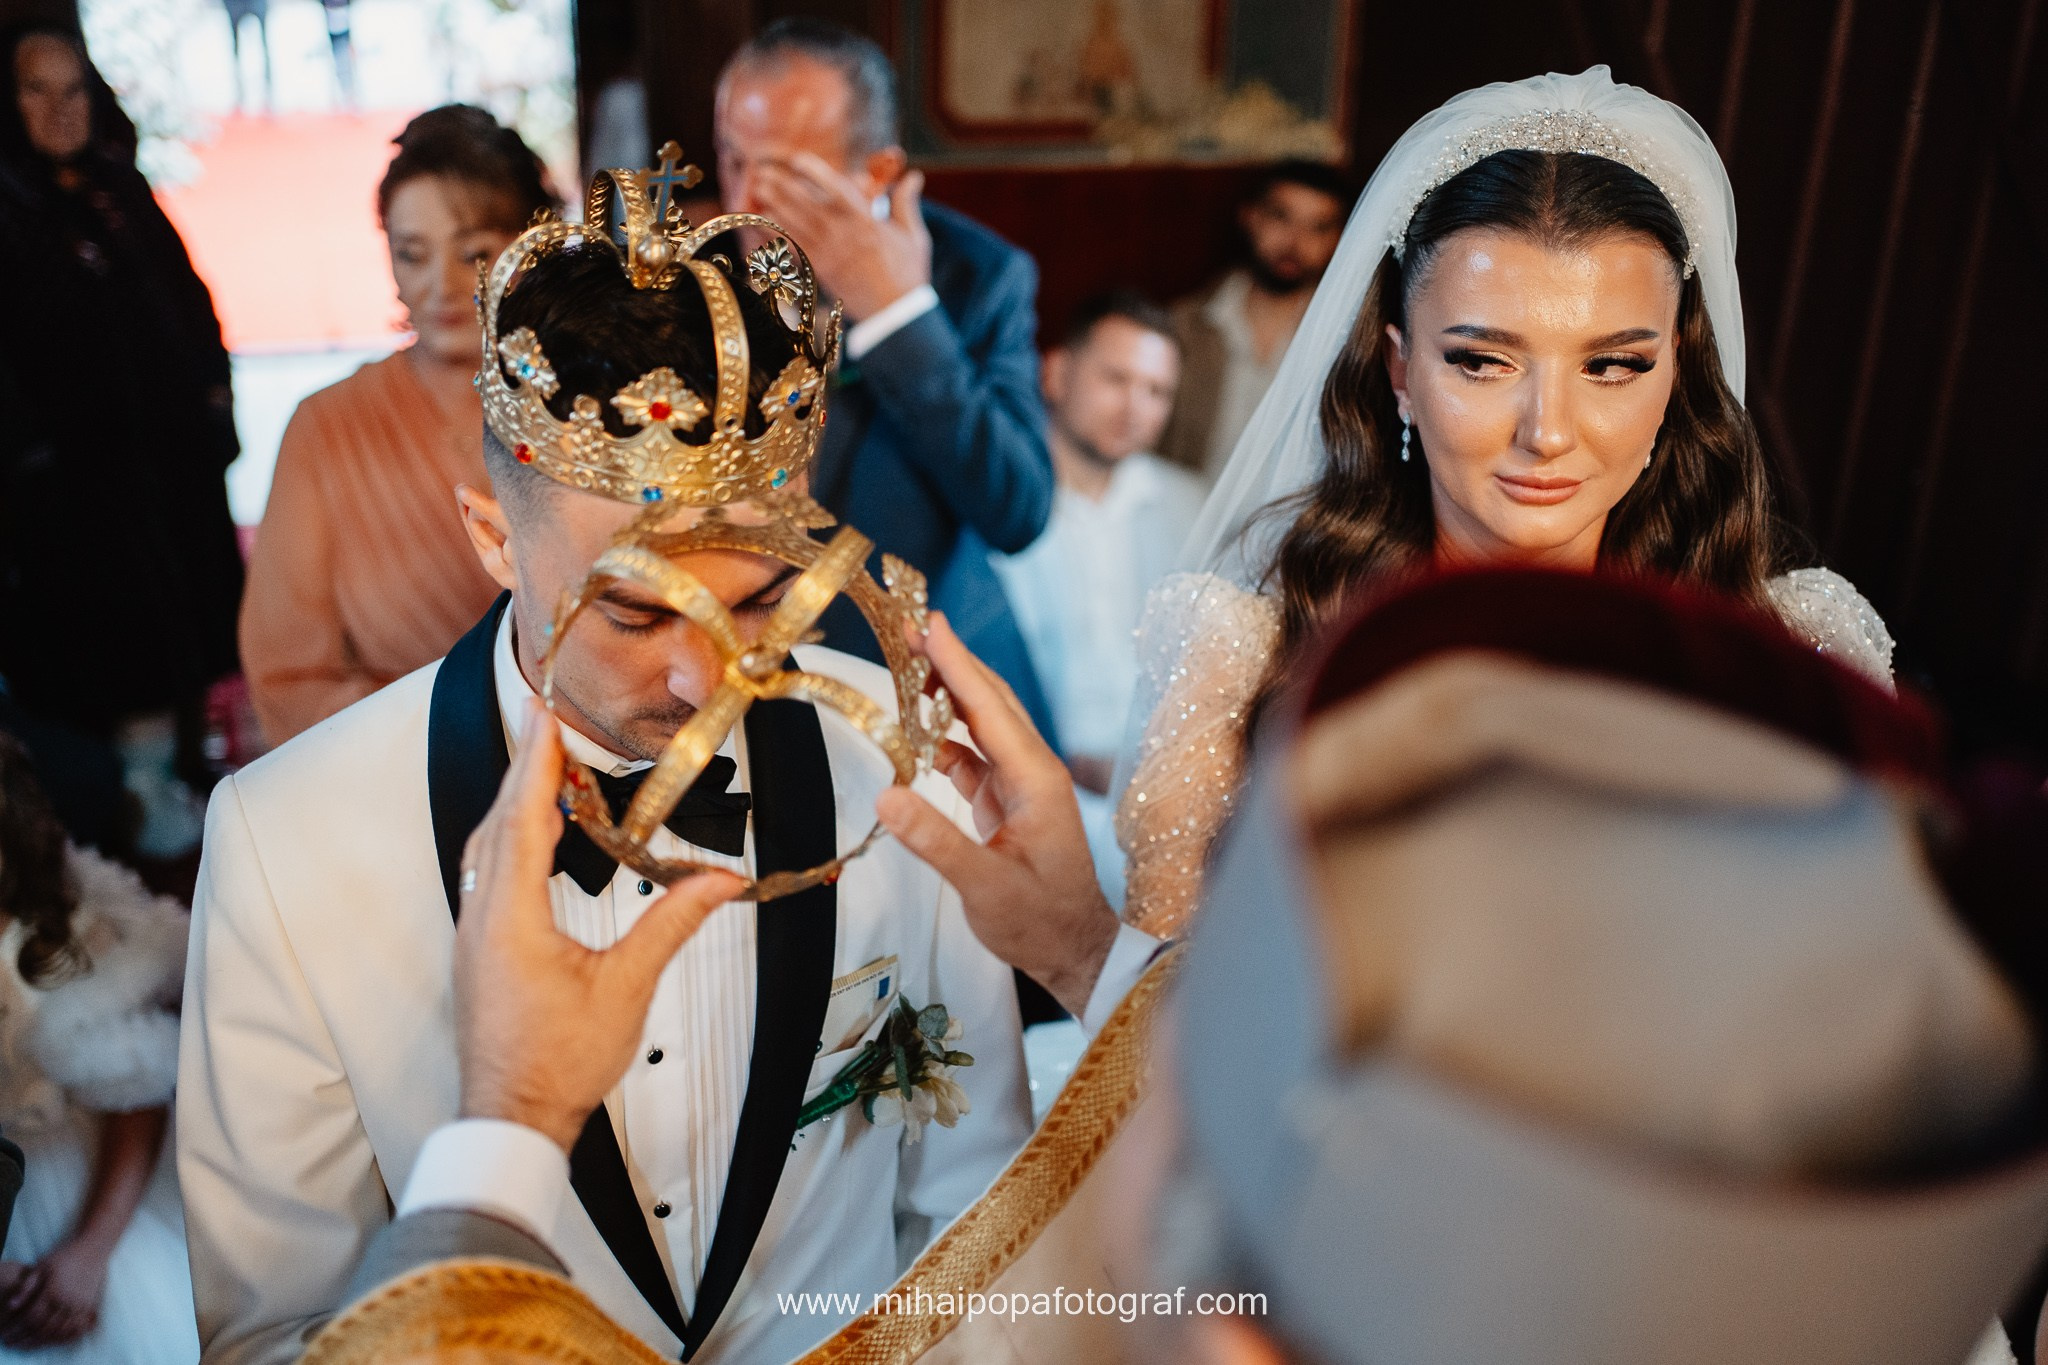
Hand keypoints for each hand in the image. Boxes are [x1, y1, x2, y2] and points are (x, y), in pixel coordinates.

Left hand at [0, 1240, 105, 1346]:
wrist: (94, 1249)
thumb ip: (26, 1287)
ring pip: (61, 1331)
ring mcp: (81, 1304)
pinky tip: (54, 1337)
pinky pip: (76, 1327)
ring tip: (31, 1341)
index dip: (18, 1327)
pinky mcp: (90, 1306)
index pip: (32, 1317)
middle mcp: (68, 1300)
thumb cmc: (65, 1256)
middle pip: (46, 1328)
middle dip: (28, 1338)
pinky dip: (64, 1336)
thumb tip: (11, 1306)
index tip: (7, 1332)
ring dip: (44, 1339)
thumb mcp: (41, 1266)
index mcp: (53, 1290)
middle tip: (16, 1341)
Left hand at [454, 700, 744, 1151]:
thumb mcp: (627, 988)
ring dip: (513, 805)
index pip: (524, 820)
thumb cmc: (560, 1064)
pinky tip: (529, 840)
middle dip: (523, 770)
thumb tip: (719, 883)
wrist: (513, 1120)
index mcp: (513, 919)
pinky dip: (507, 840)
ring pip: (486, 851)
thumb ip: (671, 924)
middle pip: (498, 825)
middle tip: (542, 722)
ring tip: (542, 771)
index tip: (543, 716)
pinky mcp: (478, 954)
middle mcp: (482, 919)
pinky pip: (486, 876)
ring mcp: (474, 937)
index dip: (536, 764)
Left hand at [747, 152, 930, 320]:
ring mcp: (828, 254)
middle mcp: (842, 234)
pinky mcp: (820, 271)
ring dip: (774, 205)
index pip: (836, 189)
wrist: (895, 315)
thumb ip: (906, 203)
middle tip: (763, 171)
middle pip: (805, 203)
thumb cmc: (908, 274)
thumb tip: (913, 176)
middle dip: (783, 185)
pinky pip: (791, 248)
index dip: (814, 171)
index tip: (797, 159)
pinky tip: (763, 223)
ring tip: (759, 189)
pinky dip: (775, 234)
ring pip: (794, 224)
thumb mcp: (913, 236)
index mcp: (866, 221)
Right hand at [876, 613, 1121, 1017]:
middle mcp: (1034, 772)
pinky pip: (974, 755)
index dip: (959, 665)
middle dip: (952, 663)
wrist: (1074, 952)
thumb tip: (885, 795)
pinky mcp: (1008, 802)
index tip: (932, 623)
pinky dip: (944, 737)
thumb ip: (935, 841)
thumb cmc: (1041, 923)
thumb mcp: (985, 887)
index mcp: (1038, 780)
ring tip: (908, 663)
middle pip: (990, 703)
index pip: (991, 709)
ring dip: (947, 694)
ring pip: (983, 724)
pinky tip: (917, 728)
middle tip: (911, 627)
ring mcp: (1022, 785)